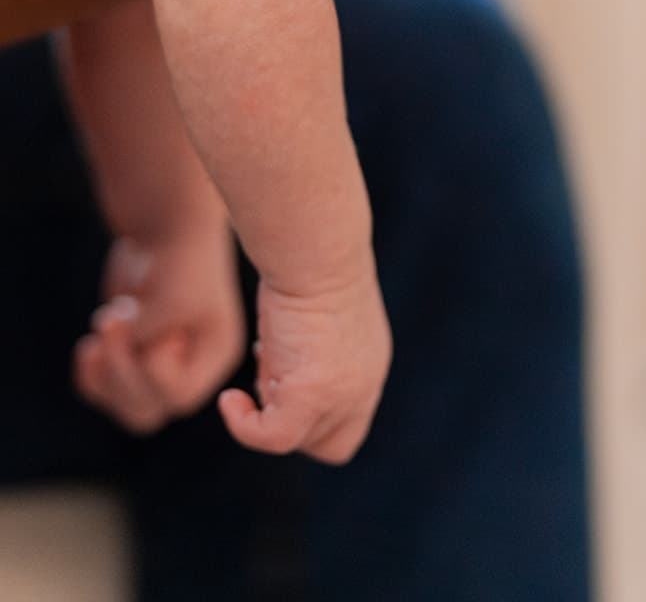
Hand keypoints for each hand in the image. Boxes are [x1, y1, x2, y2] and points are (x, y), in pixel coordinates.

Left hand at [73, 219, 244, 432]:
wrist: (167, 227)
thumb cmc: (181, 260)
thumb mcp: (172, 294)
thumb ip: (147, 333)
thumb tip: (115, 354)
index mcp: (215, 355)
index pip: (179, 394)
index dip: (154, 366)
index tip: (152, 320)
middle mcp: (189, 368)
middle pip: (148, 409)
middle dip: (121, 371)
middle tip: (113, 317)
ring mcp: (157, 367)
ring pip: (124, 406)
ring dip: (104, 373)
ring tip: (106, 321)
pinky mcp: (129, 358)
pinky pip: (102, 392)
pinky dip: (90, 375)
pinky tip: (89, 345)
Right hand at [218, 270, 391, 463]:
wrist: (315, 249)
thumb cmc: (309, 263)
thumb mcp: (318, 316)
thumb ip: (311, 351)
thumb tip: (273, 370)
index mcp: (369, 365)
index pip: (348, 425)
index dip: (311, 414)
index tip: (283, 370)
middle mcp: (364, 386)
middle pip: (329, 444)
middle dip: (292, 418)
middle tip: (270, 369)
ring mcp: (341, 395)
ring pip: (299, 441)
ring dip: (269, 411)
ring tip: (261, 361)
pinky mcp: (312, 396)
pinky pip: (274, 438)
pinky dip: (245, 426)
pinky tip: (229, 399)